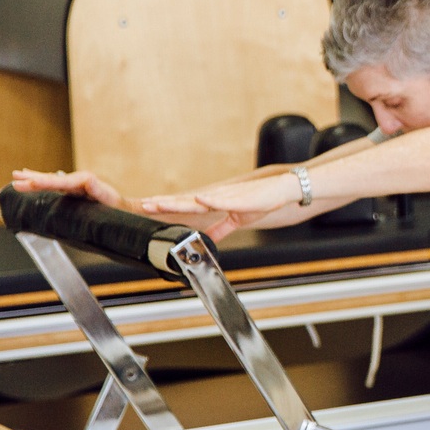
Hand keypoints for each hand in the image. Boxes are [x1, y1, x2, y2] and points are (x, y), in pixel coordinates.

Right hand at [12, 168, 128, 209]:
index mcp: (96, 188)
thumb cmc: (129, 217)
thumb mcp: (119, 213)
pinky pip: (57, 185)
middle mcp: (87, 185)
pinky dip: (43, 182)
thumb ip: (109, 207)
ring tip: (18, 175)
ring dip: (36, 178)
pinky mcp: (79, 192)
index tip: (35, 182)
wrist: (137, 215)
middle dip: (37, 179)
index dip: (52, 182)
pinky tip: (31, 179)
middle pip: (58, 180)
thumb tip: (99, 199)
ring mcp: (82, 187)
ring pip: (55, 181)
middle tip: (18, 179)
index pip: (71, 182)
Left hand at [137, 174, 298, 238]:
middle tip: (145, 204)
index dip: (167, 206)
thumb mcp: (238, 219)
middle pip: (186, 201)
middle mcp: (216, 197)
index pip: (185, 205)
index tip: (148, 207)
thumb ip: (221, 229)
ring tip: (162, 203)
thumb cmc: (264, 200)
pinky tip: (199, 199)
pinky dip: (210, 200)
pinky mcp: (241, 198)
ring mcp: (228, 196)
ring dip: (180, 201)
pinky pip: (224, 200)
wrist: (285, 189)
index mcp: (214, 202)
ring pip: (199, 200)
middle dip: (165, 203)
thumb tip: (208, 240)